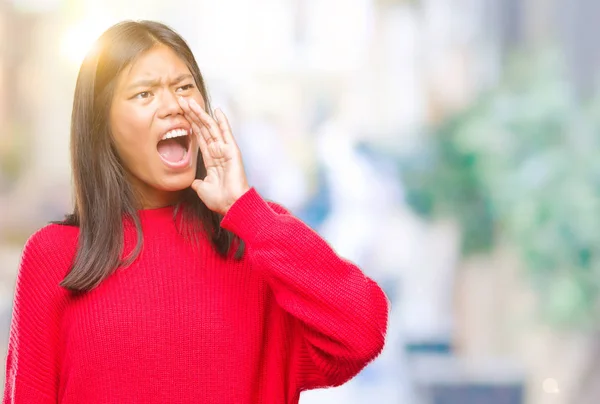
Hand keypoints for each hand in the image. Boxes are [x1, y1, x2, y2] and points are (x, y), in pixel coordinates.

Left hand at [178, 97, 249, 215]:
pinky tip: (217, 111)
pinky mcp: (232, 151)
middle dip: (192, 115)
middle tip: (182, 101)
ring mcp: (225, 150)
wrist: (231, 204)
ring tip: (190, 102)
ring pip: (211, 128)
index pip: (199, 137)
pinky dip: (222, 121)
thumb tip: (195, 183)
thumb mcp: (203, 189)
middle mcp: (217, 152)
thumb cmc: (220, 199)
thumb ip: (199, 183)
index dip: (190, 125)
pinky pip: (226, 133)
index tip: (182, 113)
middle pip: (203, 129)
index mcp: (211, 159)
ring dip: (201, 114)